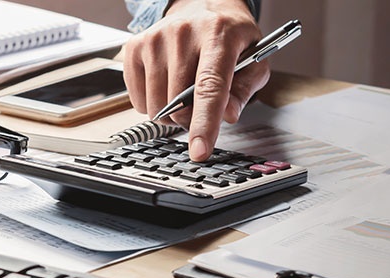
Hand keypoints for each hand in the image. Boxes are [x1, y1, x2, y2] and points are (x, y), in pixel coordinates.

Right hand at [123, 0, 269, 160]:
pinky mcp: (134, 47)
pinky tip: (166, 86)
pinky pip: (138, 99)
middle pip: (180, 104)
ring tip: (185, 93)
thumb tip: (228, 116)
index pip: (210, 87)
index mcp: (218, 35)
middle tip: (202, 105)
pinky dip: (153, 104)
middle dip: (193, 119)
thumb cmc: (230, 35)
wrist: (203, 3)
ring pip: (157, 106)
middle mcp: (183, 34)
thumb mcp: (254, 59)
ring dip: (172, 113)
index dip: (205, 124)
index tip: (199, 151)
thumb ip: (245, 89)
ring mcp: (155, 39)